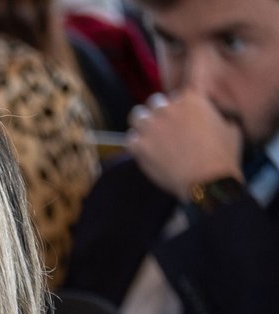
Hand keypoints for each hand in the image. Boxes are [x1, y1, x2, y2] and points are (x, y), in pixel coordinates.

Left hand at [127, 90, 243, 201]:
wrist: (207, 180)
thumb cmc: (223, 156)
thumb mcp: (231, 128)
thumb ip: (218, 116)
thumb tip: (217, 118)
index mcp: (192, 99)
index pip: (182, 86)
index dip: (181, 96)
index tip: (181, 107)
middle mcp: (168, 109)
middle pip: (155, 101)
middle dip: (159, 112)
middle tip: (165, 127)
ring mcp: (152, 127)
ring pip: (137, 116)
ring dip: (143, 124)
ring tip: (150, 136)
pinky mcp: (140, 146)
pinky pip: (130, 139)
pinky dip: (136, 145)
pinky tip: (145, 152)